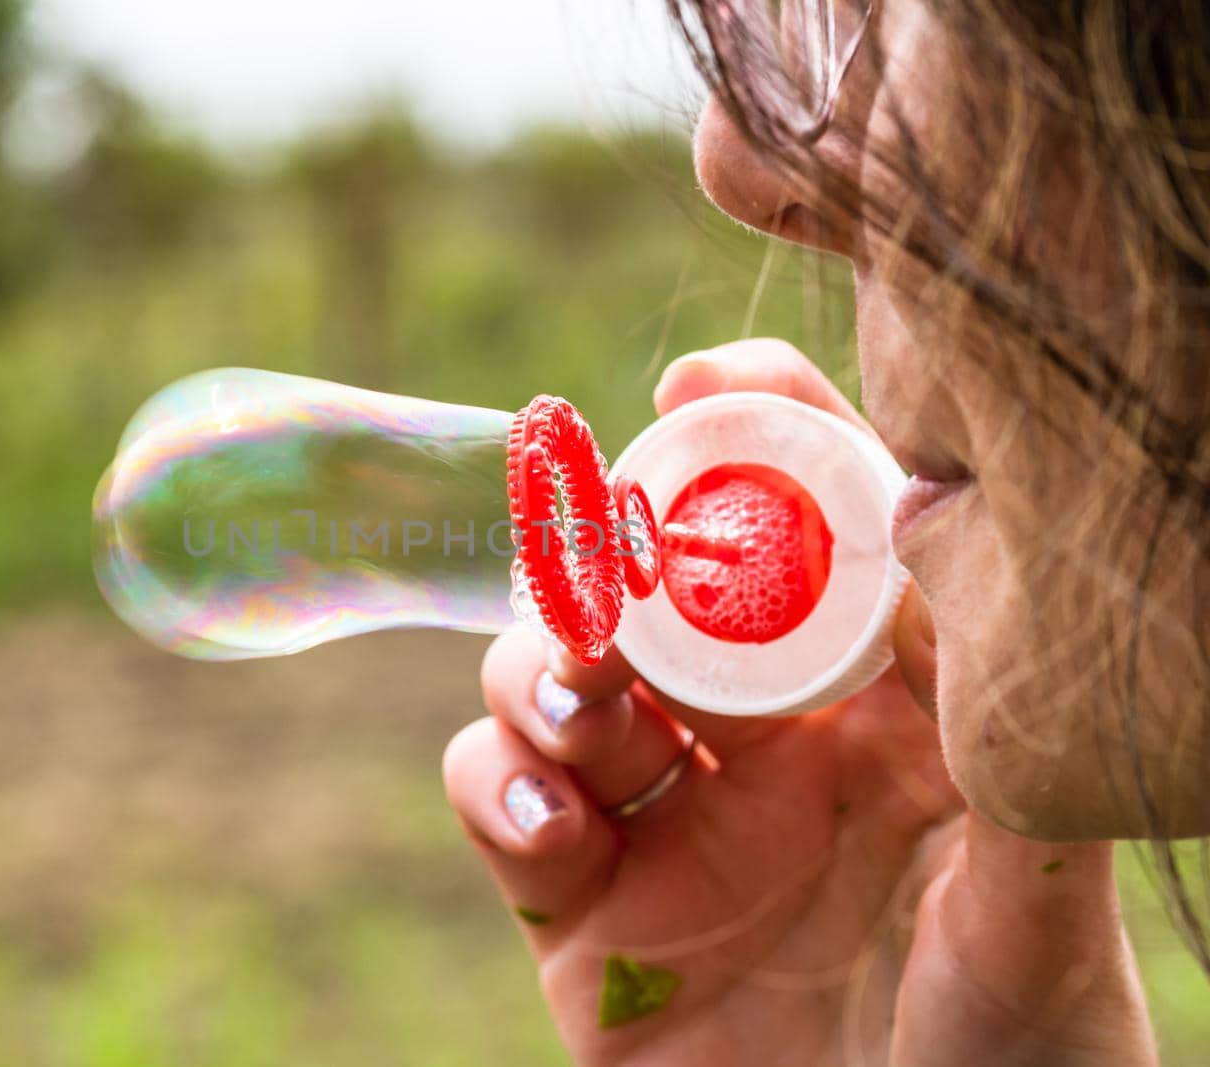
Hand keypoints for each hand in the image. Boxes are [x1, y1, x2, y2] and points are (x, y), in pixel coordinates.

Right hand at [443, 340, 1154, 1065]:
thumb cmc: (1013, 1057)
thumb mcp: (1035, 902)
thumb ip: (1003, 747)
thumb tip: (944, 547)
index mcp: (869, 709)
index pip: (804, 536)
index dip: (753, 440)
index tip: (702, 387)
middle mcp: (752, 744)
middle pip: (648, 592)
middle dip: (611, 557)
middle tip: (609, 566)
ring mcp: (657, 820)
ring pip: (551, 676)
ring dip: (540, 663)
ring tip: (583, 700)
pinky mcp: (573, 907)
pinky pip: (499, 803)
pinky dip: (496, 782)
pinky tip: (546, 813)